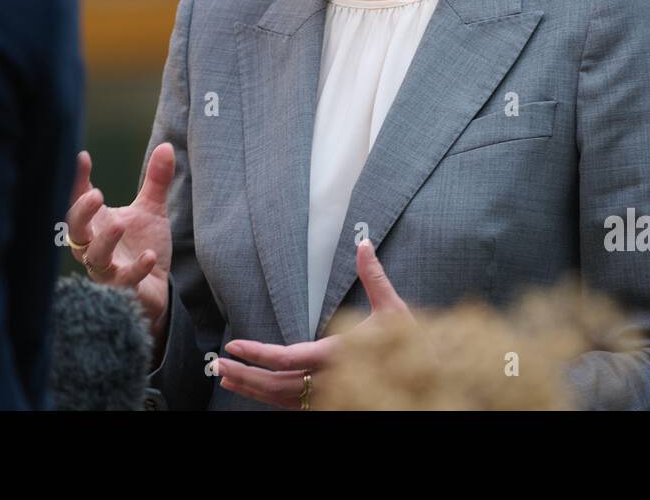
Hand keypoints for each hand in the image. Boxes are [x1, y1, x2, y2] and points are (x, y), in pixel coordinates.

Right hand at [65, 145, 174, 342]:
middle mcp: (94, 246)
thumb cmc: (143, 245)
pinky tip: (149, 256)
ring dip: (105, 241)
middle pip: (74, 230)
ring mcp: (107, 269)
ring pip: (94, 258)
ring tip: (120, 224)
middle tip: (95, 194)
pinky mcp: (123, 289)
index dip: (76, 180)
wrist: (156, 287)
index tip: (81, 157)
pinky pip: (124, 280)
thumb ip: (156, 180)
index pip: (78, 200)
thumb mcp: (151, 210)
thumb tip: (167, 145)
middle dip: (81, 212)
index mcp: (97, 223)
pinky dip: (136, 269)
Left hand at [215, 238, 413, 408]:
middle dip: (246, 376)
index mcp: (339, 356)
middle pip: (277, 385)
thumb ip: (374, 277)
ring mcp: (329, 398)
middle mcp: (330, 381)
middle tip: (219, 366)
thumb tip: (363, 243)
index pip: (289, 359)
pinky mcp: (330, 404)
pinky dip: (269, 398)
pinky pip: (292, 406)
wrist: (430, 383)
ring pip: (281, 400)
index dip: (259, 354)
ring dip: (252, 390)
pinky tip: (255, 390)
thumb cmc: (413, 346)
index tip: (234, 347)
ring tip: (226, 378)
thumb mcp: (394, 309)